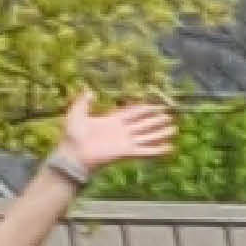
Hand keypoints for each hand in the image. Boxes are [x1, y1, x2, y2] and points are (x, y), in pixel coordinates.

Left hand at [37, 98, 176, 180]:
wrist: (73, 155)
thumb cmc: (72, 136)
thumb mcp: (76, 114)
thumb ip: (83, 102)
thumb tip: (89, 90)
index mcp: (112, 121)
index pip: (132, 113)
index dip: (144, 109)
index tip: (156, 105)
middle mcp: (121, 131)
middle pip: (143, 124)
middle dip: (156, 120)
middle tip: (170, 116)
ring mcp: (125, 142)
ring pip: (147, 136)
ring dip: (160, 133)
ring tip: (173, 130)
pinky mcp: (126, 153)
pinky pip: (145, 151)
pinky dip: (157, 150)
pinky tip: (168, 148)